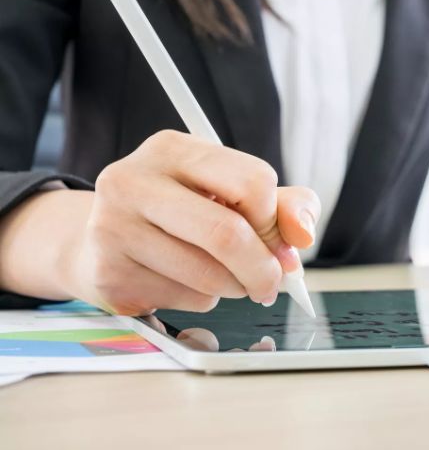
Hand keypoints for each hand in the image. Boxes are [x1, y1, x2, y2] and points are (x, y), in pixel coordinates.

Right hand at [56, 130, 319, 313]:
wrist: (104, 242)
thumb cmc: (184, 211)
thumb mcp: (235, 192)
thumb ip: (285, 206)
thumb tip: (303, 234)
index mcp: (173, 149)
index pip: (252, 182)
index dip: (274, 220)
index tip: (276, 236)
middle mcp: (134, 181)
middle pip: (227, 234)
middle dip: (263, 268)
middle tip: (272, 283)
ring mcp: (113, 228)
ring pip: (208, 275)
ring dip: (235, 287)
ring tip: (228, 278)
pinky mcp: (108, 274)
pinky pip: (183, 299)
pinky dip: (203, 300)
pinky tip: (186, 283)